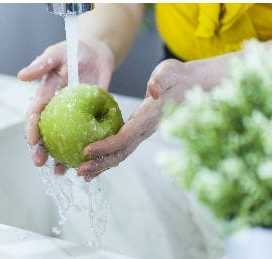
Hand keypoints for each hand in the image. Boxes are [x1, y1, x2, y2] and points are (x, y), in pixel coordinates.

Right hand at [17, 38, 114, 171]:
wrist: (99, 54)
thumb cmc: (74, 51)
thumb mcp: (56, 54)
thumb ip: (41, 65)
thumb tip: (21, 76)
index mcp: (46, 97)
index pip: (35, 116)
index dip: (30, 129)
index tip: (31, 142)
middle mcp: (58, 112)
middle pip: (46, 135)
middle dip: (41, 151)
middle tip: (40, 163)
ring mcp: (73, 119)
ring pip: (64, 143)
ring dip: (61, 158)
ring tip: (61, 172)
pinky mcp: (90, 122)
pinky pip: (86, 140)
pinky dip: (85, 153)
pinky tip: (86, 166)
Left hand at [80, 59, 192, 179]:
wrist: (190, 87)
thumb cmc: (178, 78)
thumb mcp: (170, 72)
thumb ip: (160, 80)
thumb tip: (153, 90)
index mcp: (149, 118)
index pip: (126, 137)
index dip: (107, 146)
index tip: (87, 150)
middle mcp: (145, 130)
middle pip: (122, 152)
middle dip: (101, 163)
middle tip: (80, 171)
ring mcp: (143, 133)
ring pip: (121, 154)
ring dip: (102, 165)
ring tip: (83, 173)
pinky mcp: (139, 131)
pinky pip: (122, 147)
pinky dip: (107, 157)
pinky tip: (94, 162)